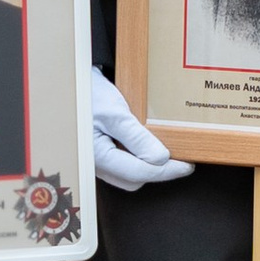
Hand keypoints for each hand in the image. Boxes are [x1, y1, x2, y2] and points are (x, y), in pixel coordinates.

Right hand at [89, 68, 190, 191]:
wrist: (73, 82)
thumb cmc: (89, 94)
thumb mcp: (116, 113)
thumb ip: (137, 138)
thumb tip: (161, 159)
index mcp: (99, 156)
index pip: (139, 173)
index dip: (166, 171)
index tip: (186, 166)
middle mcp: (97, 163)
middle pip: (135, 178)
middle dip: (158, 171)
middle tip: (179, 158)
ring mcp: (98, 160)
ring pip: (129, 174)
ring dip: (148, 165)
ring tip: (164, 149)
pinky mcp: (101, 153)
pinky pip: (124, 164)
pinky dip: (138, 158)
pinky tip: (147, 146)